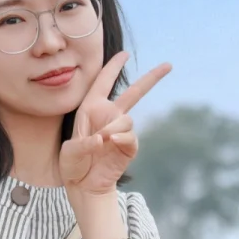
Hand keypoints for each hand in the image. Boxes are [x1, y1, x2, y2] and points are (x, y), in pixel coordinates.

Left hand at [59, 50, 170, 194]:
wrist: (83, 185)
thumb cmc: (72, 164)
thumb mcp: (70, 152)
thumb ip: (84, 144)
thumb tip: (104, 139)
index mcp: (91, 109)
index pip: (103, 82)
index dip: (113, 66)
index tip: (124, 53)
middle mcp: (109, 116)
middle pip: (135, 92)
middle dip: (151, 78)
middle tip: (168, 65)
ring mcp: (120, 130)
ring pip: (127, 119)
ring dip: (113, 128)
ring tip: (100, 141)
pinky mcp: (129, 146)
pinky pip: (130, 136)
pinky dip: (120, 138)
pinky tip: (110, 143)